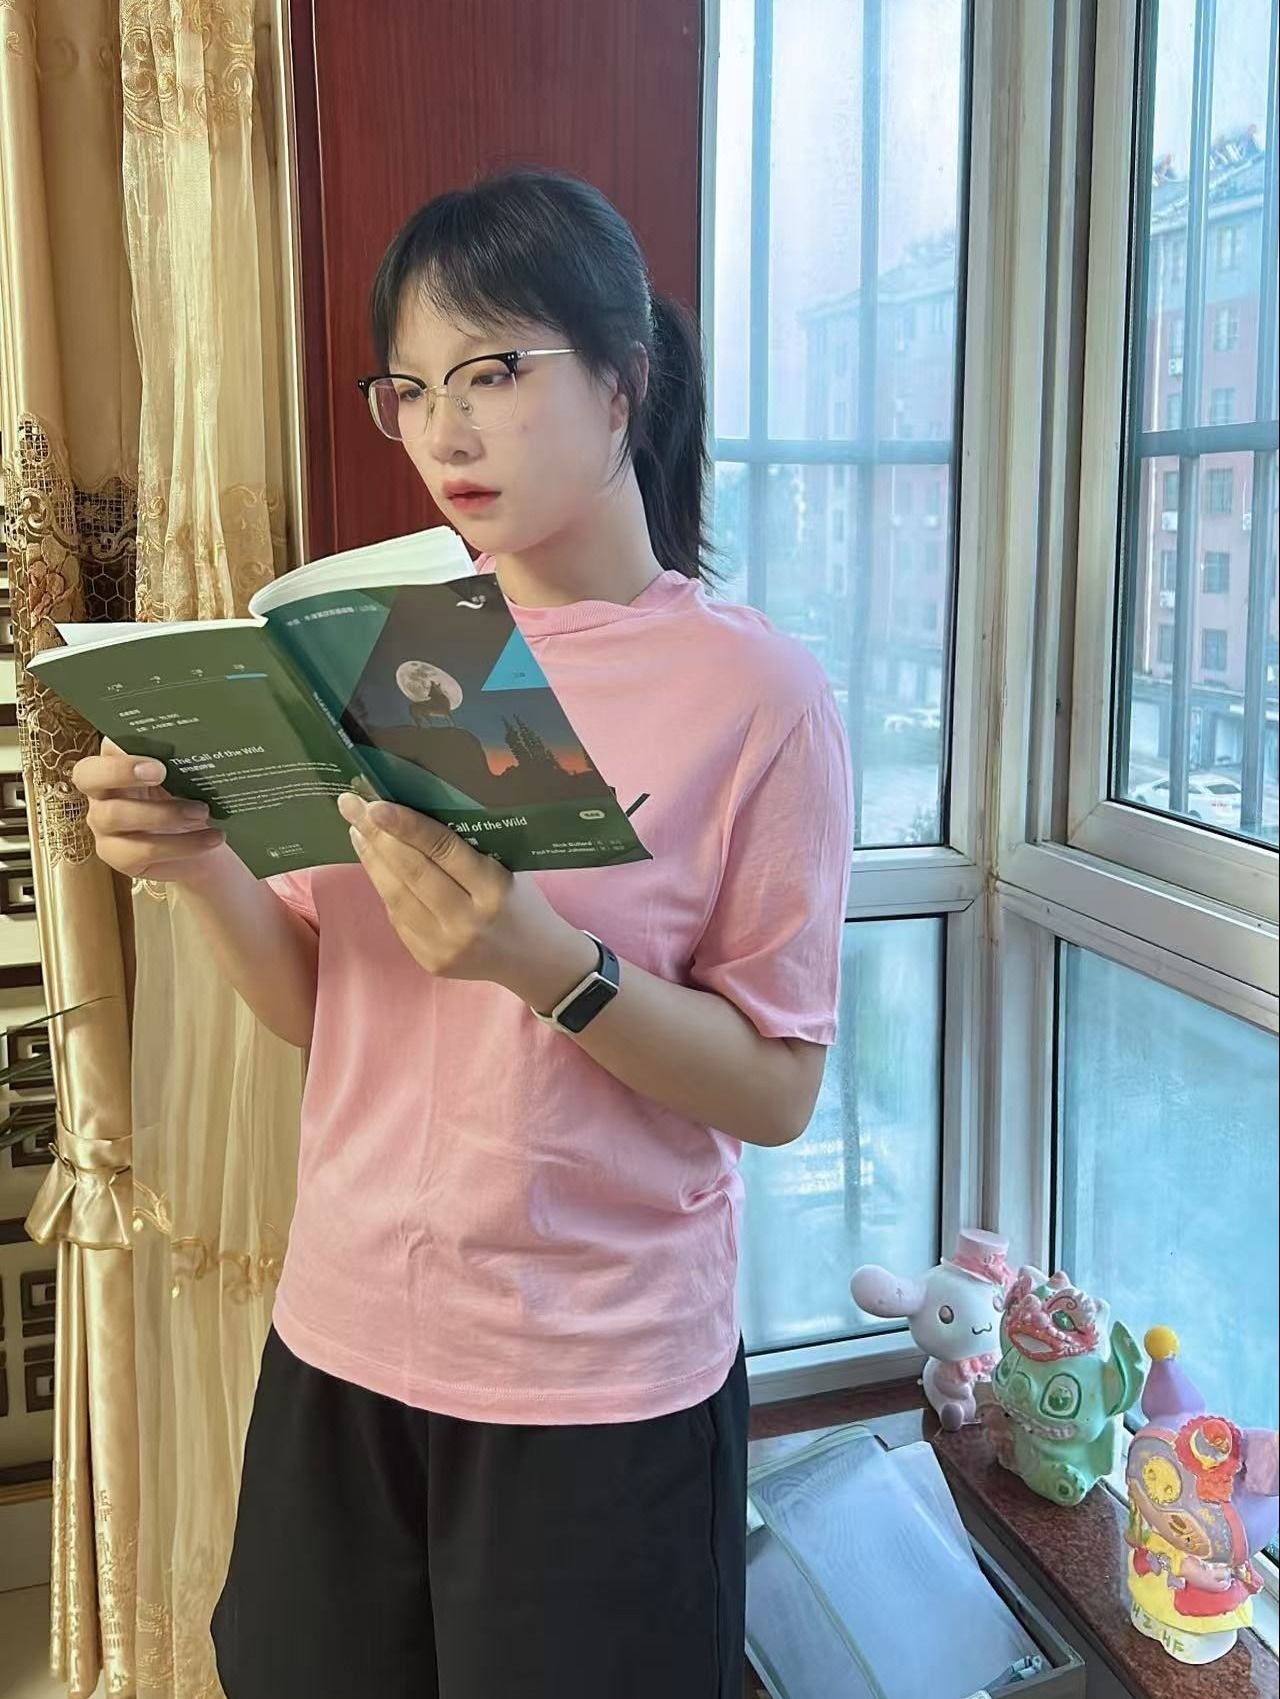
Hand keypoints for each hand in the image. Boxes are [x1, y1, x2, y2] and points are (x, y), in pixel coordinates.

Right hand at [71, 737, 227, 881]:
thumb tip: (188, 741)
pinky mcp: (119, 857)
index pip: (101, 747)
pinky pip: (143, 850)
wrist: (202, 843)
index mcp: (112, 765)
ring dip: (164, 812)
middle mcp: (100, 794)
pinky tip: (212, 837)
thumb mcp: (182, 777)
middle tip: (162, 772)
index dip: (118, 750)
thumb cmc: (186, 800)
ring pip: (117, 815)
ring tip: (202, 811)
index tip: (151, 756)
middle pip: (89, 778)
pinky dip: (183, 843)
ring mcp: (103, 827)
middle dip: (122, 772)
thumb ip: (175, 759)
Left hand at [338, 794, 597, 1008]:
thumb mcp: (508, 869)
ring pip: (395, 896)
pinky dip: (384, 887)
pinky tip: (376, 865)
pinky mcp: (430, 961)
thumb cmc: (522, 902)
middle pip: (411, 872)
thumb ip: (467, 850)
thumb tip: (412, 816)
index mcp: (494, 889)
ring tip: (357, 831)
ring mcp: (445, 945)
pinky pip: (398, 918)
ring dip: (372, 860)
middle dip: (376, 835)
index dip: (406, 826)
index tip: (374, 804)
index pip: (443, 849)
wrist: (535, 961)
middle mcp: (467, 920)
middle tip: (351, 805)